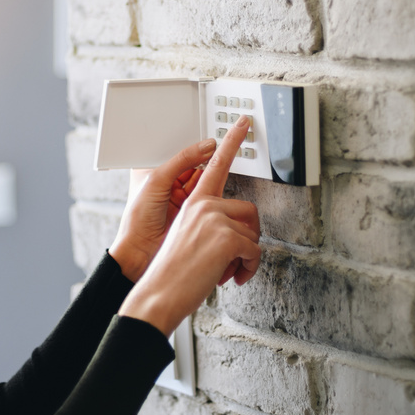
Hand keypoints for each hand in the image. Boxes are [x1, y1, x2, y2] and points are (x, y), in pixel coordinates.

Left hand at [109, 138, 216, 281]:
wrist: (140, 252)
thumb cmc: (138, 218)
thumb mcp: (157, 180)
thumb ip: (182, 161)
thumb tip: (207, 146)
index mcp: (154, 170)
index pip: (179, 150)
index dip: (195, 144)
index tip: (215, 137)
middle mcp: (168, 181)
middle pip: (194, 163)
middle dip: (206, 156)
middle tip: (225, 144)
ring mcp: (181, 196)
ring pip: (203, 178)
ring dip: (212, 171)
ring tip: (226, 158)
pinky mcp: (192, 210)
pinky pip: (208, 195)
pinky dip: (214, 189)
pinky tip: (219, 181)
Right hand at [118, 115, 261, 336]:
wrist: (160, 292)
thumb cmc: (172, 272)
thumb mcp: (188, 238)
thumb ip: (208, 226)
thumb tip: (236, 234)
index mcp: (194, 202)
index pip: (216, 164)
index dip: (233, 140)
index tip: (244, 122)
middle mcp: (203, 204)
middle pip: (249, 212)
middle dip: (247, 239)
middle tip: (229, 259)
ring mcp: (214, 217)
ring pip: (253, 234)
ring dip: (245, 257)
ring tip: (223, 270)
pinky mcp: (225, 235)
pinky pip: (254, 251)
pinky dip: (247, 268)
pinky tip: (230, 277)